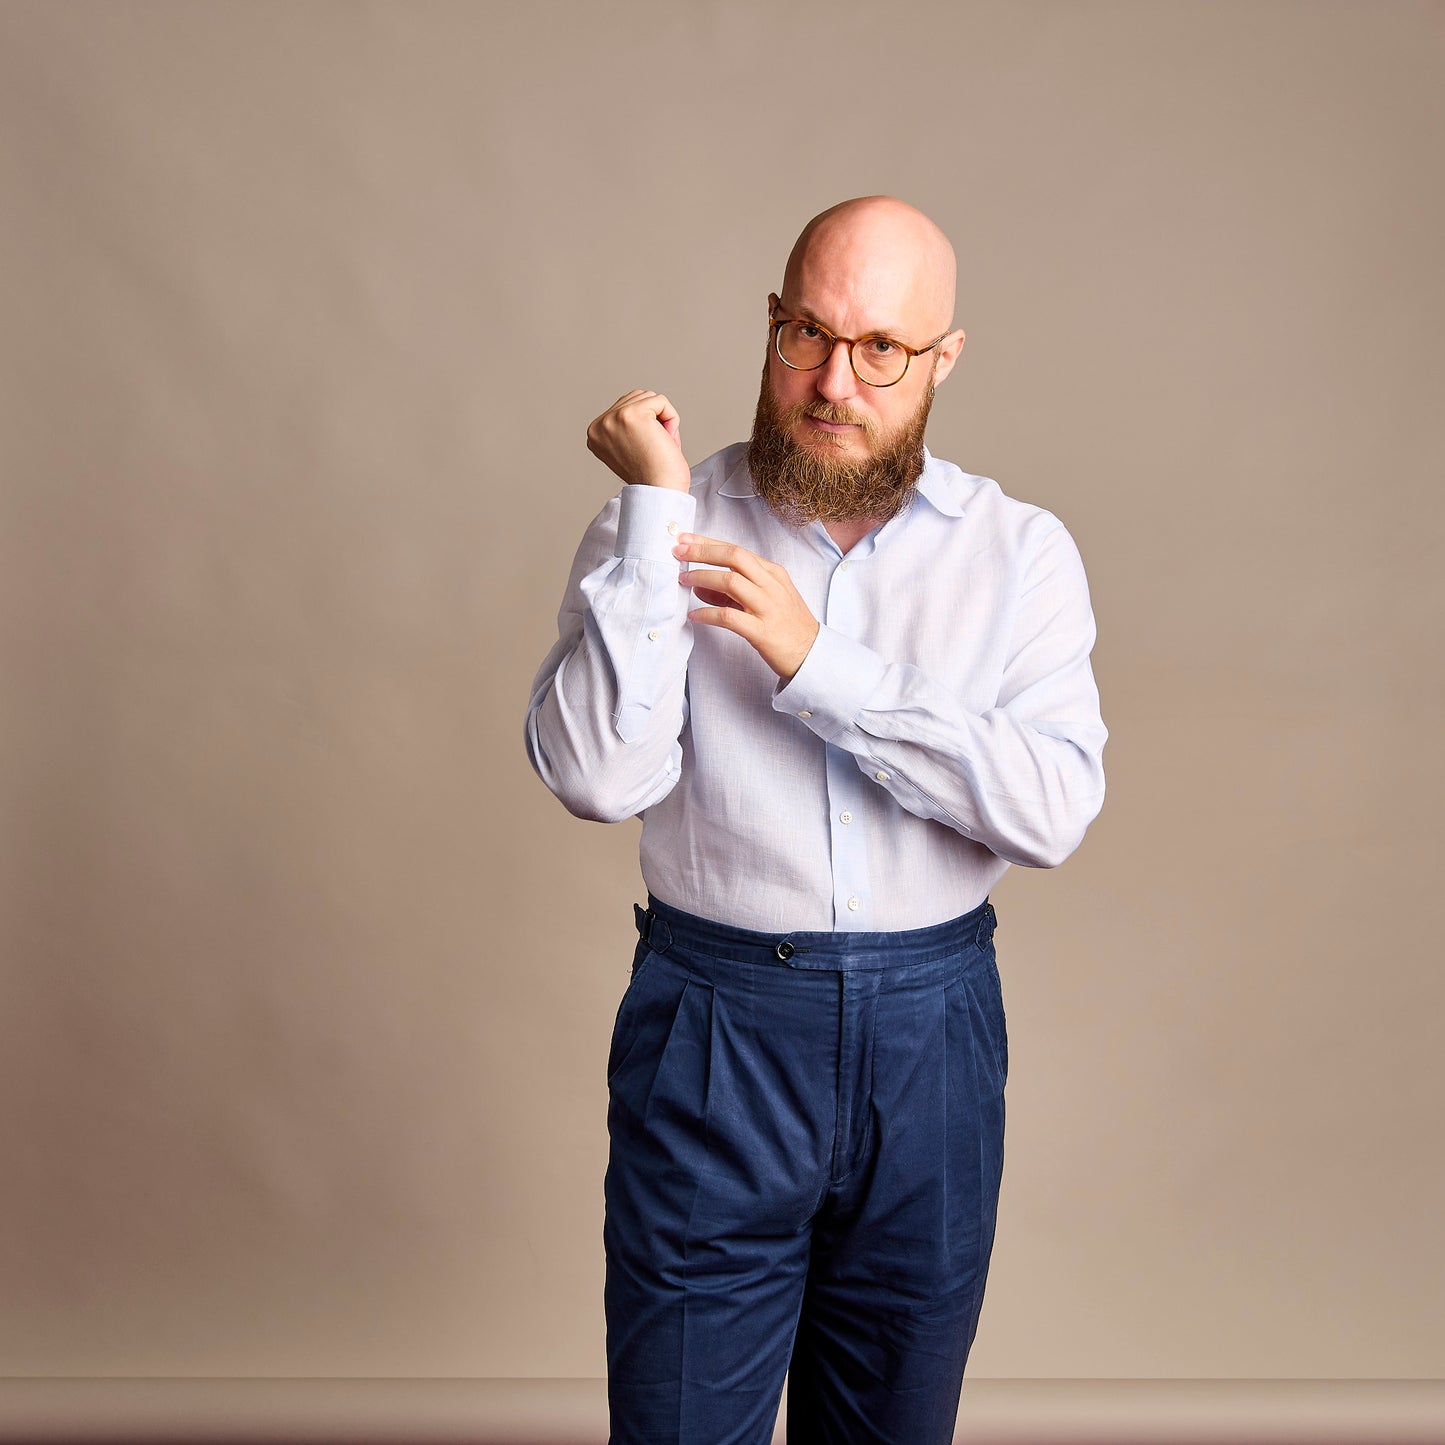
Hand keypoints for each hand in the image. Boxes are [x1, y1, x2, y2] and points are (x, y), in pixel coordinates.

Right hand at [586, 389, 691, 492]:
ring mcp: (613, 418)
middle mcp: (599, 425)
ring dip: (663, 420)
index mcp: (595, 433)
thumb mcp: (630, 445)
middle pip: (637, 398)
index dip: (645, 425)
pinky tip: (666, 441)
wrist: (660, 493)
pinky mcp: (631, 415)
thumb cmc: (653, 476)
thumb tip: (639, 398)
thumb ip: (626, 424)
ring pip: (649, 397)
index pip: (625, 406)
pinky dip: (672, 419)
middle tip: (655, 448)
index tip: (644, 451)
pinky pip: (662, 401)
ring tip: (659, 445)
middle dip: (654, 420)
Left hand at [675, 534, 820, 681]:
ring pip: (730, 581)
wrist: (812, 654)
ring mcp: (768, 607)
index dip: (708, 543)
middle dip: (702, 552)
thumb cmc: (787, 626)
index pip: (737, 550)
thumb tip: (700, 585)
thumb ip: (732, 592)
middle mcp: (771, 586)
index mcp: (773, 574)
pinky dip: (707, 614)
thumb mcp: (764, 600)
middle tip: (678, 552)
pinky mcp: (762, 631)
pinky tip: (694, 615)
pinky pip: (728, 617)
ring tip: (683, 580)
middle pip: (733, 557)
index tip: (686, 540)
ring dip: (701, 578)